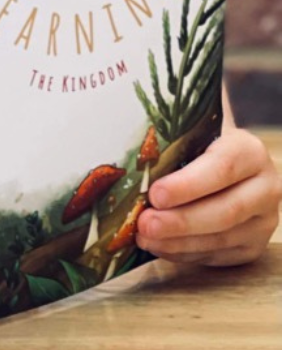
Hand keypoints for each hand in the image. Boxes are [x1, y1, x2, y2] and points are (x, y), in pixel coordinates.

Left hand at [137, 127, 280, 265]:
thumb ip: (168, 135)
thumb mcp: (190, 129)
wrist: (226, 162)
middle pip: (225, 210)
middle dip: (181, 221)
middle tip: (145, 224)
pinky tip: (159, 246)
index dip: (187, 185)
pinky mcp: (252, 245)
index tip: (155, 194)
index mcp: (249, 151)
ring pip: (222, 238)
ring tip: (144, 237)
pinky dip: (184, 253)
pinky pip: (217, 255)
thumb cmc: (198, 141)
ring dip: (179, 242)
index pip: (222, 168)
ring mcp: (262, 220)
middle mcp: (264, 187)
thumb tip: (120, 138)